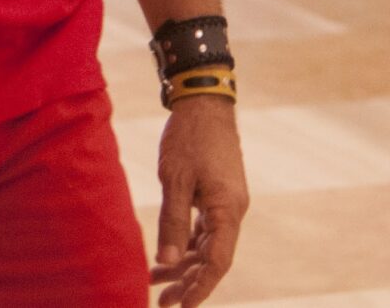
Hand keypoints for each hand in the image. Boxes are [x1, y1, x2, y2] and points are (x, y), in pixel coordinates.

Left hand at [151, 97, 246, 305]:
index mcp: (228, 209)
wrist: (204, 102)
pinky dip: (185, 244)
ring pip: (207, 245)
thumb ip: (172, 222)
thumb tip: (167, 260)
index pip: (218, 262)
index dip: (201, 288)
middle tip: (162, 303)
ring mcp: (226, 202)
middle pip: (212, 258)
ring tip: (156, 282)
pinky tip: (166, 255)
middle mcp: (232, 210)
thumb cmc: (190, 138)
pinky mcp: (217, 194)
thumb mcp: (175, 180)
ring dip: (184, 265)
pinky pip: (204, 229)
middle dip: (188, 283)